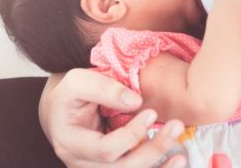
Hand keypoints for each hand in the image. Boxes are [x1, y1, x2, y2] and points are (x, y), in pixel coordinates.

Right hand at [39, 69, 186, 167]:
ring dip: (157, 167)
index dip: (132, 135)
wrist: (59, 112)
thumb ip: (104, 88)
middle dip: (152, 151)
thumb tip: (136, 102)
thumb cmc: (68, 95)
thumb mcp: (77, 82)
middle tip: (176, 127)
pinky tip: (175, 163)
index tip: (153, 113)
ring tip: (181, 155)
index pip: (105, 149)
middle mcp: (80, 163)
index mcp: (70, 142)